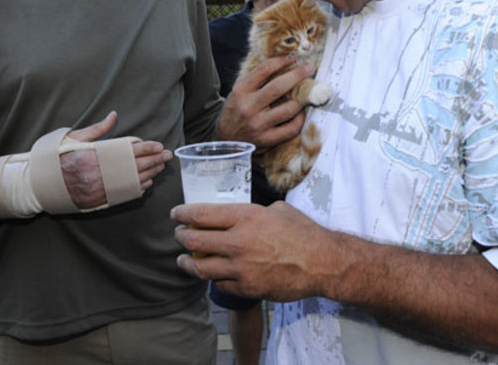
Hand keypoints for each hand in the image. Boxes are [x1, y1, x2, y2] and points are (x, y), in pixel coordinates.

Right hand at [60, 112, 170, 208]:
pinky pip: (125, 194)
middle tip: (168, 155)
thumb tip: (114, 116)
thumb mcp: (74, 138)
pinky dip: (138, 187)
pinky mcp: (99, 200)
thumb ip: (97, 129)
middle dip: (155, 160)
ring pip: (133, 181)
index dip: (146, 148)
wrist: (40, 184)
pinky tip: (147, 181)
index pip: (129, 151)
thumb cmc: (55, 158)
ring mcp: (101, 188)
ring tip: (161, 166)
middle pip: (136, 166)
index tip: (159, 145)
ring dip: (150, 173)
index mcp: (96, 156)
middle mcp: (101, 173)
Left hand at [172, 201, 339, 300]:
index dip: (183, 213)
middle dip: (181, 236)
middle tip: (178, 234)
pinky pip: (219, 284)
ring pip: (200, 267)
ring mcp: (240, 268)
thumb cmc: (303, 232)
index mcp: (245, 217)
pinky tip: (211, 274)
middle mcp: (237, 242)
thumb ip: (253, 213)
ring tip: (183, 260)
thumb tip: (240, 215)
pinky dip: (213, 278)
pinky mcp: (246, 288)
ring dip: (187, 263)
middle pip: (193, 240)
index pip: (201, 214)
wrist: (322, 262)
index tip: (176, 214)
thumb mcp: (277, 210)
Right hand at [218, 56, 311, 148]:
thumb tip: (282, 63)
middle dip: (298, 75)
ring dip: (302, 99)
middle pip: (279, 87)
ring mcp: (258, 125)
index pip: (264, 70)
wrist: (225, 141)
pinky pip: (291, 128)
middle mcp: (249, 107)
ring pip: (289, 109)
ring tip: (308, 92)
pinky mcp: (267, 139)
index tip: (294, 57)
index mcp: (240, 91)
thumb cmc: (236, 111)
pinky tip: (301, 112)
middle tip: (310, 68)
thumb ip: (255, 80)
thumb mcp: (238, 92)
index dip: (282, 61)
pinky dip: (300, 119)